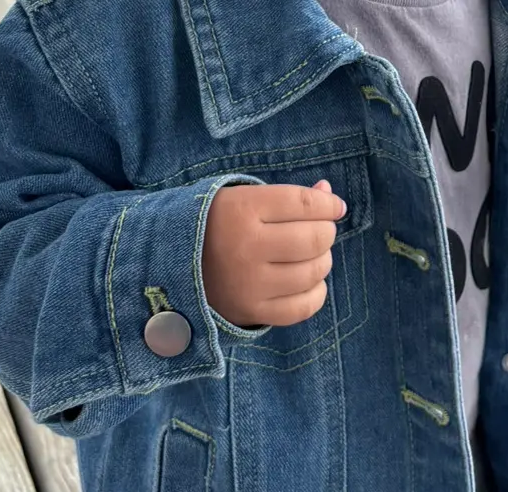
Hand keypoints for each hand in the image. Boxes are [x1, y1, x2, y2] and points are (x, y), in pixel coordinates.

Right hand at [201, 180, 346, 328]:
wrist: (172, 265)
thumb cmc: (218, 224)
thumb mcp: (244, 198)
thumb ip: (290, 197)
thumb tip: (331, 195)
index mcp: (241, 210)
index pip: (303, 203)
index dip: (328, 203)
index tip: (335, 206)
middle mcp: (245, 247)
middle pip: (313, 239)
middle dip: (327, 231)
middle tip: (321, 230)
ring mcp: (249, 284)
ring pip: (312, 272)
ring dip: (323, 260)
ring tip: (313, 254)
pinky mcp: (252, 312)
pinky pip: (303, 307)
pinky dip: (316, 292)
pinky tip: (309, 280)